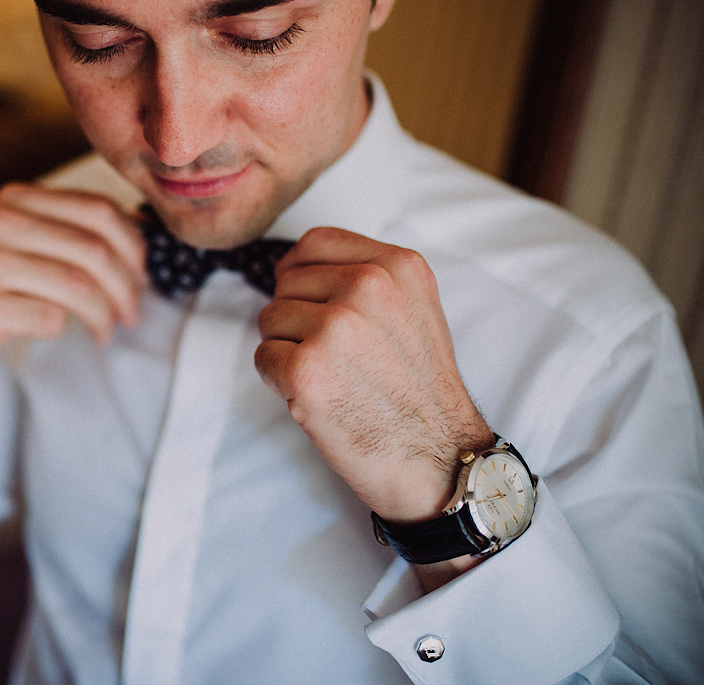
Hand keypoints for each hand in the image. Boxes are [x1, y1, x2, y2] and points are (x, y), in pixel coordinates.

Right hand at [0, 182, 145, 430]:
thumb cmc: (3, 289)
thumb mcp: (37, 245)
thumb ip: (81, 230)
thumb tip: (147, 224)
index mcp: (17, 198)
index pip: (99, 210)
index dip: (134, 247)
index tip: (143, 277)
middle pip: (93, 249)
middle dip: (125, 287)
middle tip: (132, 314)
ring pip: (77, 285)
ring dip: (104, 314)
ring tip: (107, 329)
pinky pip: (49, 316)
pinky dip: (67, 328)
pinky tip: (64, 332)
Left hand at [254, 226, 492, 526]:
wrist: (439, 459)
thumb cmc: (418, 390)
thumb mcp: (412, 308)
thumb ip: (364, 277)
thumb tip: (295, 268)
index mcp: (397, 265)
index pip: (314, 243)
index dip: (303, 276)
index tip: (316, 306)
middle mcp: (368, 286)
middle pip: (287, 282)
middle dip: (297, 317)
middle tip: (336, 357)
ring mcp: (336, 327)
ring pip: (270, 319)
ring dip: (288, 349)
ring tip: (333, 377)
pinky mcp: (307, 369)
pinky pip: (263, 358)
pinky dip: (279, 382)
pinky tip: (319, 398)